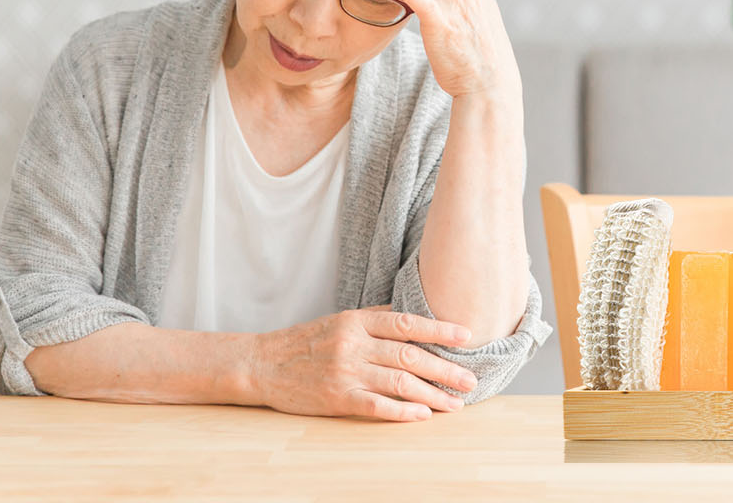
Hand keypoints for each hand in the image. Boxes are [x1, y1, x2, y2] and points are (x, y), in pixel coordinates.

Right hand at [249, 307, 476, 421]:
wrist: (262, 365)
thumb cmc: (306, 342)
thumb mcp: (339, 320)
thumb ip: (375, 319)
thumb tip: (415, 317)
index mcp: (356, 321)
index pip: (406, 323)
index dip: (439, 329)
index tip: (466, 336)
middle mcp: (353, 344)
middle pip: (409, 355)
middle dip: (445, 369)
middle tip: (471, 380)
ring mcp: (345, 372)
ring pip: (398, 381)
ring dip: (431, 394)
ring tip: (454, 404)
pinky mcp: (336, 398)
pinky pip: (376, 405)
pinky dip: (402, 411)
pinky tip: (422, 415)